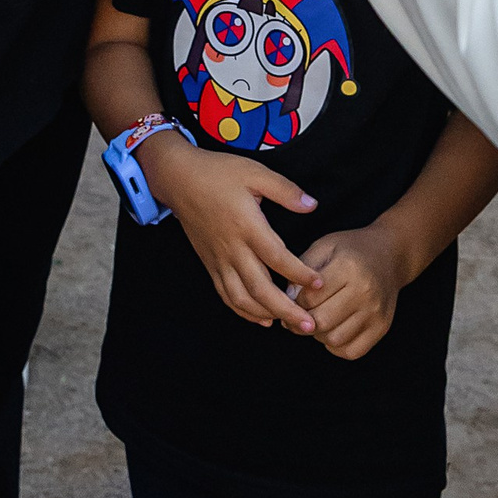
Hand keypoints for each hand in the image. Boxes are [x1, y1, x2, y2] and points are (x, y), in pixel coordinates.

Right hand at [140, 130, 320, 331]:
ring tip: (289, 325)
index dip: (299, 274)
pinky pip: (226, 295)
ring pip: (241, 298)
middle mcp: (232, 248)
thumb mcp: (255, 172)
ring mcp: (219, 259)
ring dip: (266, 315)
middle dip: (286, 310)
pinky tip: (262, 318)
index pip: (277, 258)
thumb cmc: (218, 173)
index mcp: (247, 225)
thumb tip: (312, 205)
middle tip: (308, 324)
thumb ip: (285, 190)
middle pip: (260, 288)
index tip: (319, 284)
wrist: (179, 179)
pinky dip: (244, 311)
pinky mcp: (210, 264)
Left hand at [300, 222, 405, 357]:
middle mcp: (365, 292)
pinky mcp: (382, 328)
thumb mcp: (324, 247)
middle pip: (320, 322)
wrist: (390, 255)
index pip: (309, 298)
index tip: (291, 298)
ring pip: (333, 339)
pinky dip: (335, 346)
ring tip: (316, 320)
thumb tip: (288, 300)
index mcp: (348, 268)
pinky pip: (351, 351)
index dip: (293, 301)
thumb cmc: (351, 250)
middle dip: (301, 322)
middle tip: (296, 315)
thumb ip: (301, 271)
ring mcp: (376, 312)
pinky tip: (333, 329)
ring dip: (318, 334)